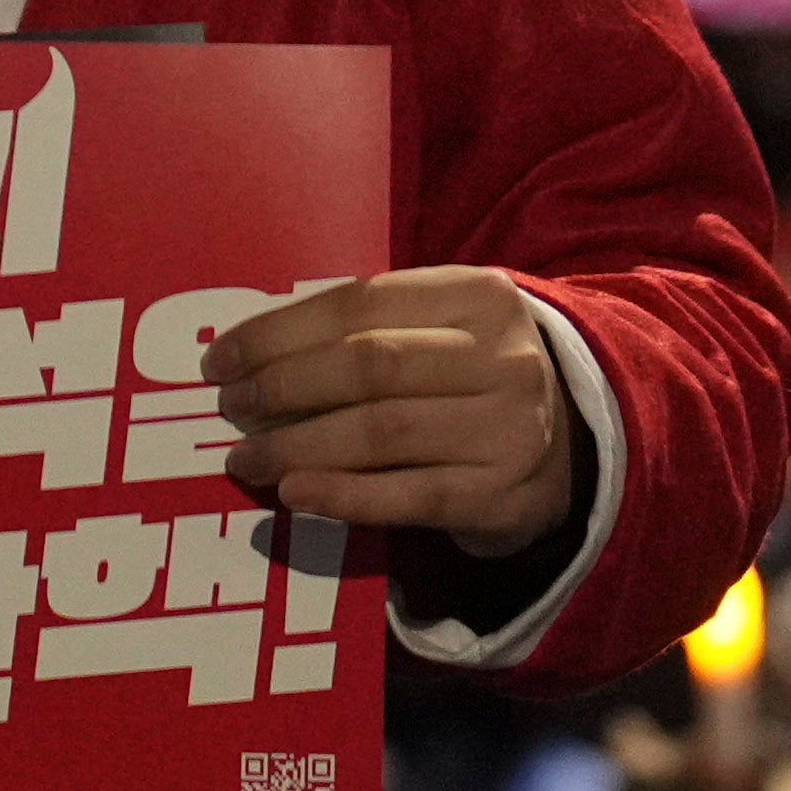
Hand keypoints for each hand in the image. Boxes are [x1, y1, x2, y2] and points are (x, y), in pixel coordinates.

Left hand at [197, 267, 583, 559]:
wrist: (571, 449)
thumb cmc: (472, 379)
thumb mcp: (440, 330)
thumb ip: (366, 331)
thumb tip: (249, 358)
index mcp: (478, 294)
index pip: (358, 304)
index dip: (279, 332)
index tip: (219, 359)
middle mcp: (501, 356)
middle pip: (367, 365)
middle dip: (282, 386)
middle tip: (230, 408)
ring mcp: (508, 428)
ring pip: (381, 431)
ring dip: (298, 445)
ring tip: (245, 457)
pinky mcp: (502, 495)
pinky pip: (409, 496)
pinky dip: (343, 494)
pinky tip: (293, 493)